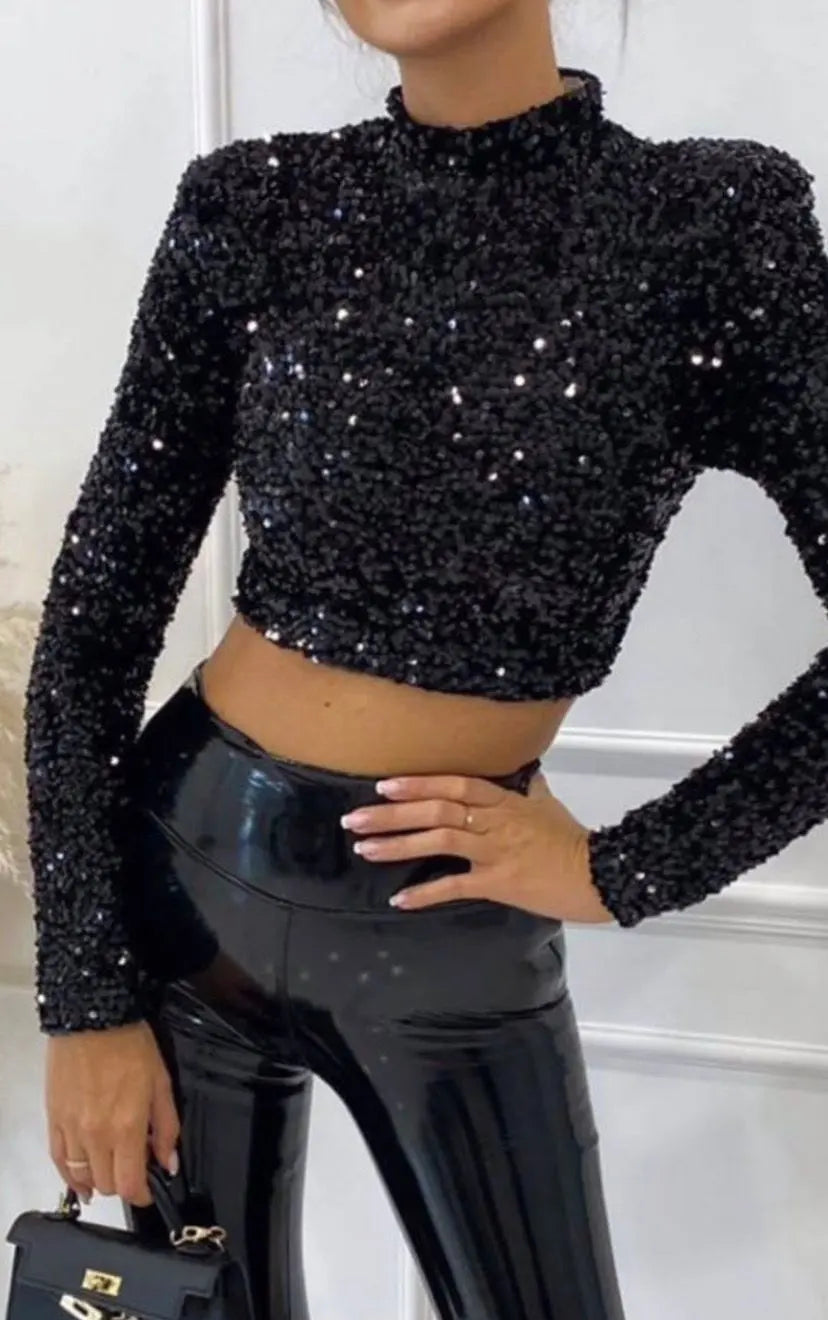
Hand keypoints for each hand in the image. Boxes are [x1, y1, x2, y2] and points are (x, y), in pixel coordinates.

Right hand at [46, 1019, 179, 1206]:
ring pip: (82, 1177)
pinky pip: (59, 1160)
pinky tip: (80, 1178)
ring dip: (98, 1180)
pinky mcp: (53, 1119)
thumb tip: (169, 1161)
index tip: (149, 1191)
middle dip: (123, 1183)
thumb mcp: (161, 1082)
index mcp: (127, 1127)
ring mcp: (71, 1129)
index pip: (130, 1183)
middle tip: (134, 1168)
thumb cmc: (130, 1044)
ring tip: (109, 1172)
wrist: (92, 1017)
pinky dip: (70, 1174)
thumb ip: (167, 1127)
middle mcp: (96, 1135)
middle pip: (107, 1184)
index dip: (142, 1195)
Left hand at [341, 767, 614, 923]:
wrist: (599, 874)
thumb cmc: (572, 840)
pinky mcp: (498, 883)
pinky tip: (399, 899)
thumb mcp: (547, 805)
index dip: (419, 783)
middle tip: (355, 818)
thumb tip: (524, 771)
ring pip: (439, 840)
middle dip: (393, 813)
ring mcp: (495, 851)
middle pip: (437, 809)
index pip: (455, 783)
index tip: (385, 785)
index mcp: (504, 800)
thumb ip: (528, 788)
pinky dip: (425, 893)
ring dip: (398, 844)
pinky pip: (455, 886)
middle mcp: (494, 821)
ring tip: (364, 848)